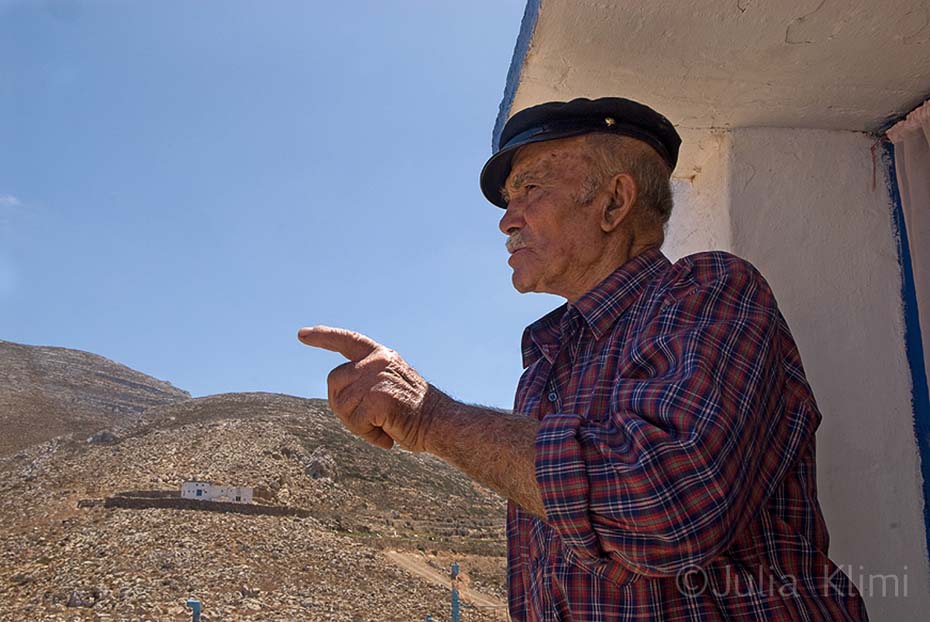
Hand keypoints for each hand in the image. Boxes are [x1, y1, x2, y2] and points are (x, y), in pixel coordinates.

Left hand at [297, 325, 436, 450]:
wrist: (440, 424)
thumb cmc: (414, 413)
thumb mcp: (389, 386)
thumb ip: (366, 381)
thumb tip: (338, 394)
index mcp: (381, 356)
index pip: (348, 340)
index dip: (324, 337)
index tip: (302, 334)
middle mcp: (377, 361)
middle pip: (334, 382)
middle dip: (343, 406)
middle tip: (369, 421)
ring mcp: (376, 377)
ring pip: (341, 406)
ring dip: (358, 424)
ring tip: (384, 426)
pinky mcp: (378, 397)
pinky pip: (355, 421)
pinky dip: (368, 434)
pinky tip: (387, 435)